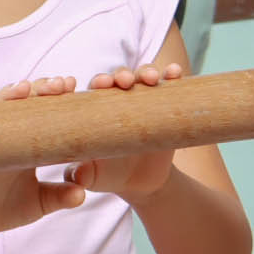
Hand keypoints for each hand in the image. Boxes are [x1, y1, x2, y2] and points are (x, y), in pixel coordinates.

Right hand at [0, 78, 86, 241]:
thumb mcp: (40, 203)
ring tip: (26, 89)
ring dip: (11, 95)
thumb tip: (81, 195)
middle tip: (60, 85)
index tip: (73, 87)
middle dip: (42, 89)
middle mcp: (9, 134)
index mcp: (30, 141)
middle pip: (26, 101)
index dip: (59, 98)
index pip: (46, 111)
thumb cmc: (10, 209)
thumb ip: (61, 197)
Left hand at [67, 63, 187, 202]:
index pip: (86, 91)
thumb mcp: (91, 176)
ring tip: (151, 78)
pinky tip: (175, 74)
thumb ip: (80, 174)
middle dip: (118, 75)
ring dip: (145, 72)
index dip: (87, 82)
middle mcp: (115, 98)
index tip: (92, 83)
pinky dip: (171, 75)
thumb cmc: (105, 174)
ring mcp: (140, 98)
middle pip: (114, 78)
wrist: (139, 181)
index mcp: (92, 110)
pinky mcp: (163, 103)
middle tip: (124, 81)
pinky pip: (167, 85)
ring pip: (141, 76)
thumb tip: (78, 176)